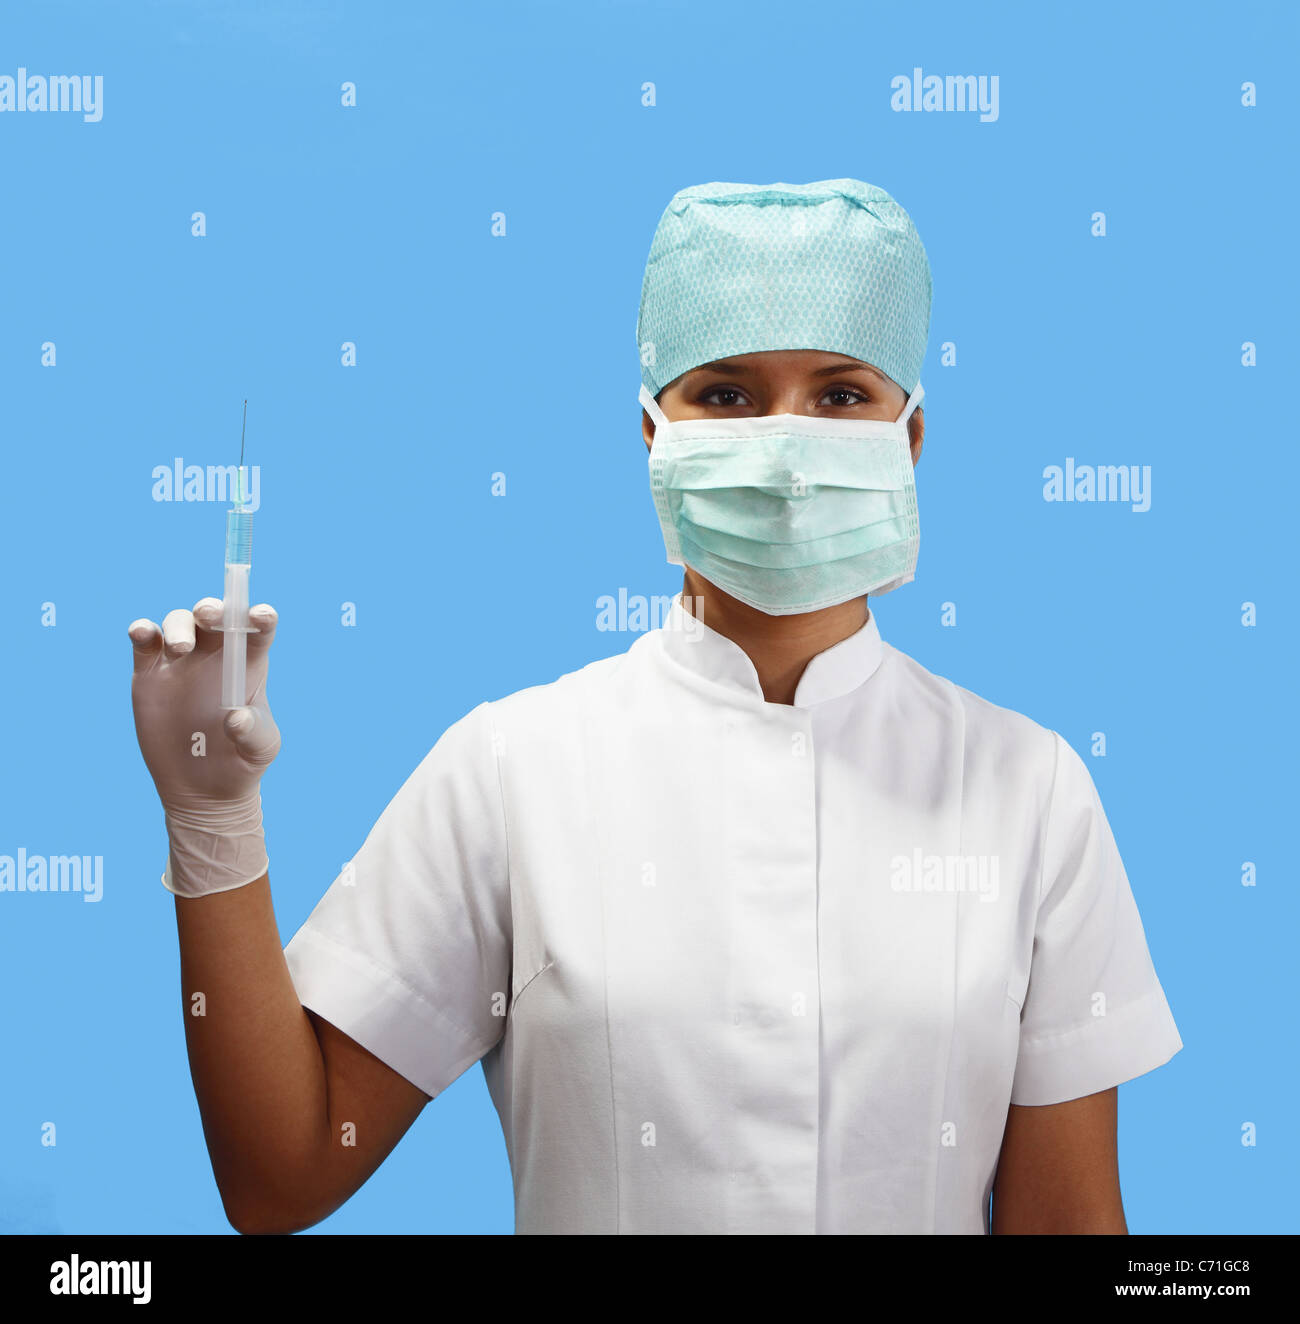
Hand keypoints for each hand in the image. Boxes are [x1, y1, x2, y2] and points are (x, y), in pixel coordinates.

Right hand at [129, 598, 280, 896]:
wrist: (203, 789)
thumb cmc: (241, 763)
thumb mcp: (259, 750)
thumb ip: (253, 732)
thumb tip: (235, 717)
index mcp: (249, 664)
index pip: (258, 630)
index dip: (260, 616)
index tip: (260, 615)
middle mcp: (215, 655)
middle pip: (215, 616)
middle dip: (212, 608)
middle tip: (209, 615)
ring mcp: (180, 662)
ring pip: (178, 623)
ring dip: (178, 626)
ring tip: (179, 649)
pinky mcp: (150, 675)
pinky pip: (144, 643)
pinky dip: (141, 631)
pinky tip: (141, 633)